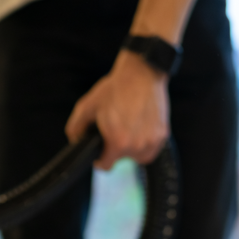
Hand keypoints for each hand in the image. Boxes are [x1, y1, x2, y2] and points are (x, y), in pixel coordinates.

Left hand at [65, 49, 169, 170]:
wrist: (142, 73)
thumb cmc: (115, 88)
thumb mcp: (87, 106)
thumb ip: (75, 128)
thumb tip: (75, 142)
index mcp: (117, 142)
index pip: (105, 166)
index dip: (99, 159)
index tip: (99, 151)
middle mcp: (137, 146)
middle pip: (122, 159)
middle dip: (115, 148)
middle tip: (114, 129)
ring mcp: (152, 141)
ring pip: (138, 157)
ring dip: (131, 148)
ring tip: (127, 129)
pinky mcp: (163, 134)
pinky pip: (151, 149)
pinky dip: (145, 143)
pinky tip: (139, 128)